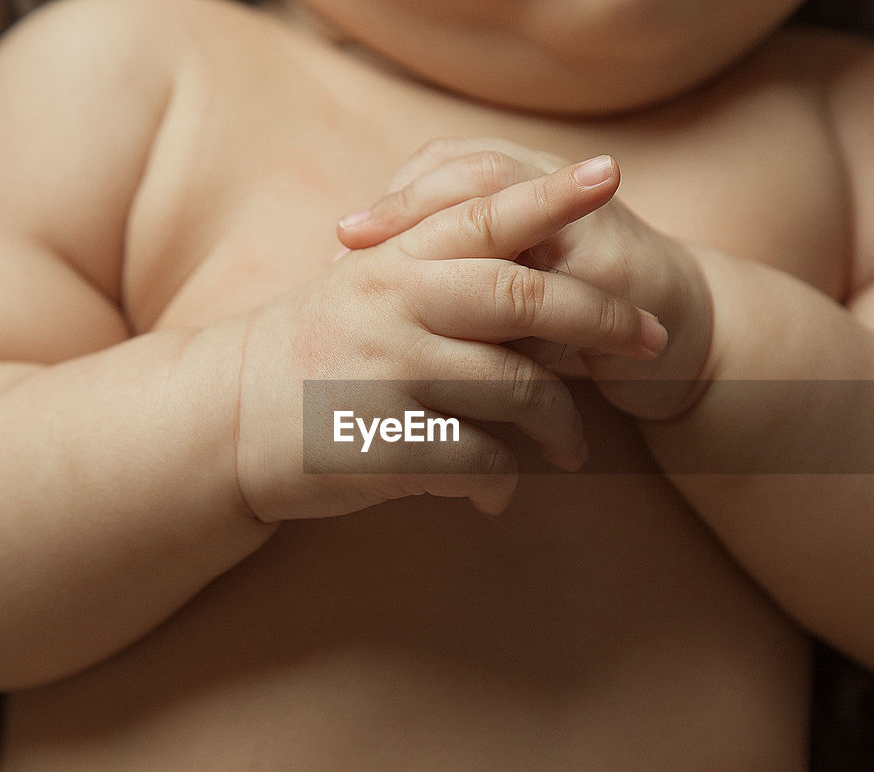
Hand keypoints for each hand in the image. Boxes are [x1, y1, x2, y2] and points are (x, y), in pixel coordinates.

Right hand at [234, 158, 666, 519]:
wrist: (222, 421)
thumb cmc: (312, 353)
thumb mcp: (361, 288)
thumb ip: (431, 268)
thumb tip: (529, 264)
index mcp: (392, 260)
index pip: (481, 213)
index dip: (550, 195)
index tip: (610, 174)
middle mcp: (393, 303)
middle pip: (524, 299)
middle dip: (601, 319)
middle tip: (650, 342)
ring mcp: (388, 373)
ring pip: (518, 390)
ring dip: (562, 425)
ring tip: (574, 448)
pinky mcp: (383, 443)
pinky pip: (480, 461)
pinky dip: (504, 484)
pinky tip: (501, 494)